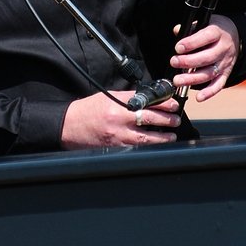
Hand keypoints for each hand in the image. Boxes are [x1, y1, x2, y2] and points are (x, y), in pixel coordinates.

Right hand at [60, 90, 180, 149]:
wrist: (69, 125)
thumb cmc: (88, 110)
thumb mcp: (107, 97)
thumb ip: (126, 98)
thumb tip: (147, 100)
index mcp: (117, 102)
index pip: (145, 100)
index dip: (162, 102)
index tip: (173, 103)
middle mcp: (118, 118)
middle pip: (149, 118)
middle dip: (166, 119)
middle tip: (176, 119)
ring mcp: (117, 135)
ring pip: (146, 137)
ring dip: (162, 136)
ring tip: (171, 134)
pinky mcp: (115, 148)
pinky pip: (137, 148)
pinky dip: (148, 147)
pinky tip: (156, 145)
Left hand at [169, 14, 239, 102]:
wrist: (235, 36)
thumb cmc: (216, 30)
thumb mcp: (206, 22)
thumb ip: (191, 28)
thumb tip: (177, 30)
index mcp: (218, 33)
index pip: (206, 37)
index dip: (191, 43)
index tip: (178, 48)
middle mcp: (223, 48)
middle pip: (207, 58)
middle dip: (188, 62)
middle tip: (174, 62)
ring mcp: (225, 62)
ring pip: (210, 73)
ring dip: (193, 79)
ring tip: (178, 80)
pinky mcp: (226, 73)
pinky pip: (219, 85)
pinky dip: (209, 92)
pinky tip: (199, 97)